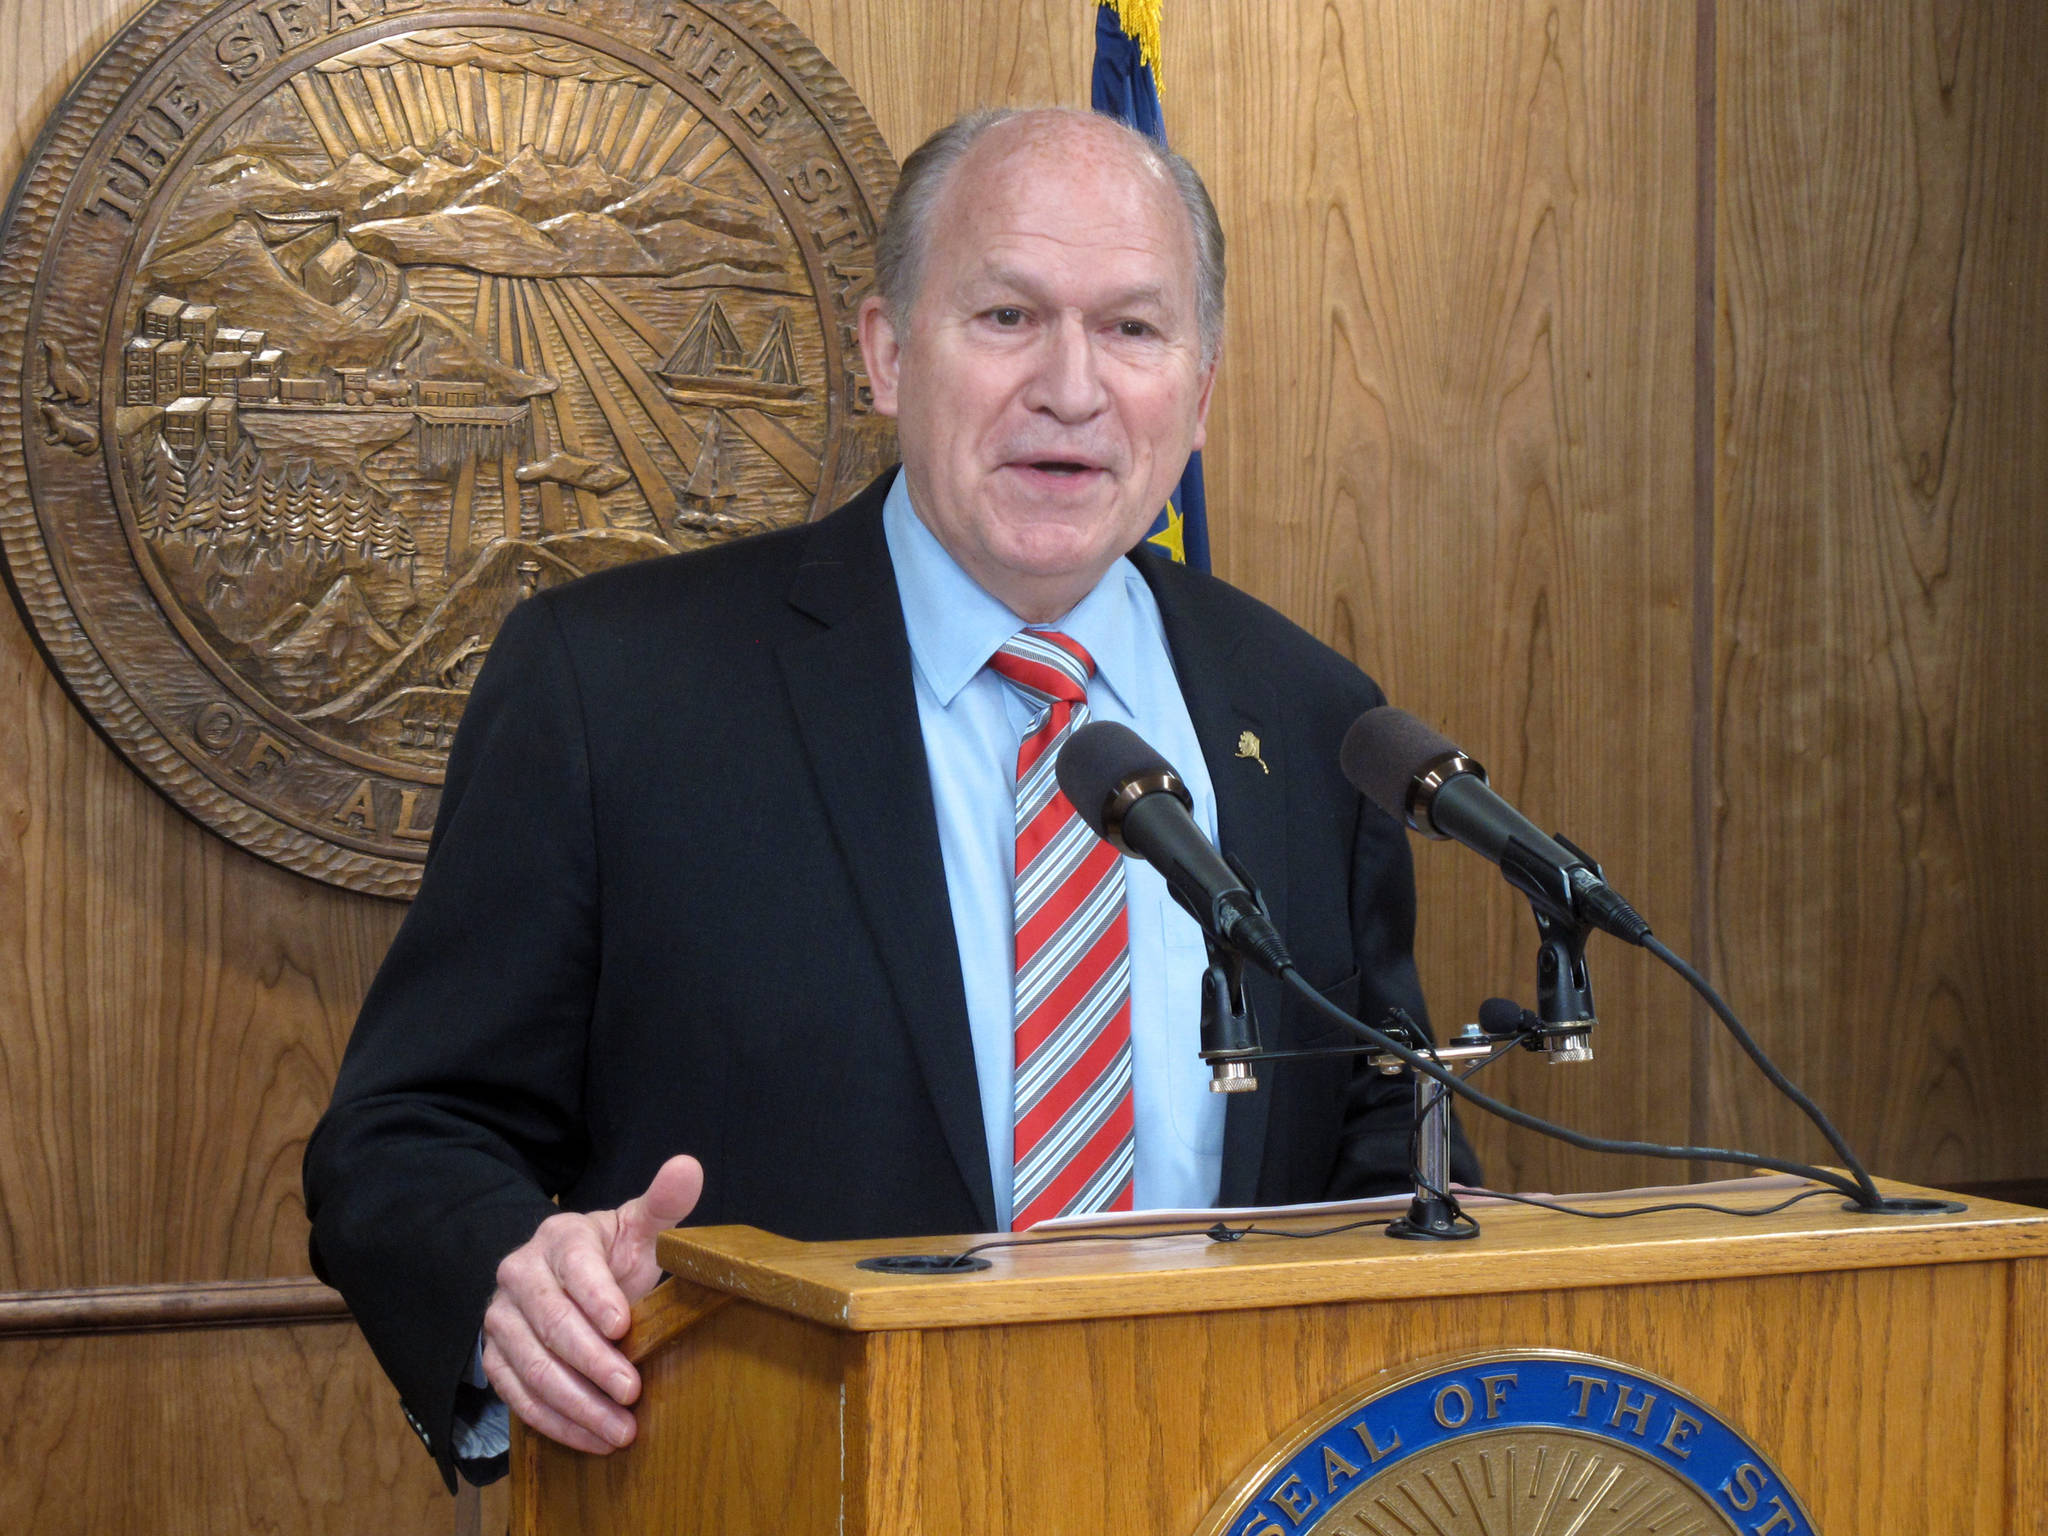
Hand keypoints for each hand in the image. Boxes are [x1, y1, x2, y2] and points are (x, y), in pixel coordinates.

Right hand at [480, 1154, 703, 1453]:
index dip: (597, 1296)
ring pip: (533, 1366)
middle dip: (593, 1362)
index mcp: (559, 1238)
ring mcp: (501, 1320)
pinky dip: (556, 1423)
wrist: (565, 1283)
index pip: (575, 1267)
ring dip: (577, 1404)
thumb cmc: (611, 1257)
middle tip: (632, 1391)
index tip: (623, 1326)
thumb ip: (663, 1203)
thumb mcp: (637, 1229)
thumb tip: (689, 1166)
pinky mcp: (495, 1358)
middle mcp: (520, 1275)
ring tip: (620, 1430)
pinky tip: (593, 1440)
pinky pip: (518, 1397)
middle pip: (552, 1324)